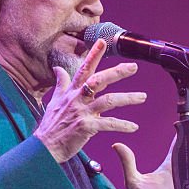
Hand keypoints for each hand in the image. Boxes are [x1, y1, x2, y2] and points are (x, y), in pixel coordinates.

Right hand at [34, 39, 146, 163]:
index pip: (83, 69)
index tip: (103, 41)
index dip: (93, 55)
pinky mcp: (85, 127)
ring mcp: (81, 112)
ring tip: (142, 97)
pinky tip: (134, 127)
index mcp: (71, 91)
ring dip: (127, 98)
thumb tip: (57, 68)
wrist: (45, 147)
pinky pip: (108, 124)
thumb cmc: (51, 124)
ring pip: (108, 101)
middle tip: (134, 67)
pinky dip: (122, 125)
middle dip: (117, 72)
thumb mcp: (55, 100)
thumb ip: (61, 83)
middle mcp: (77, 99)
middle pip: (98, 80)